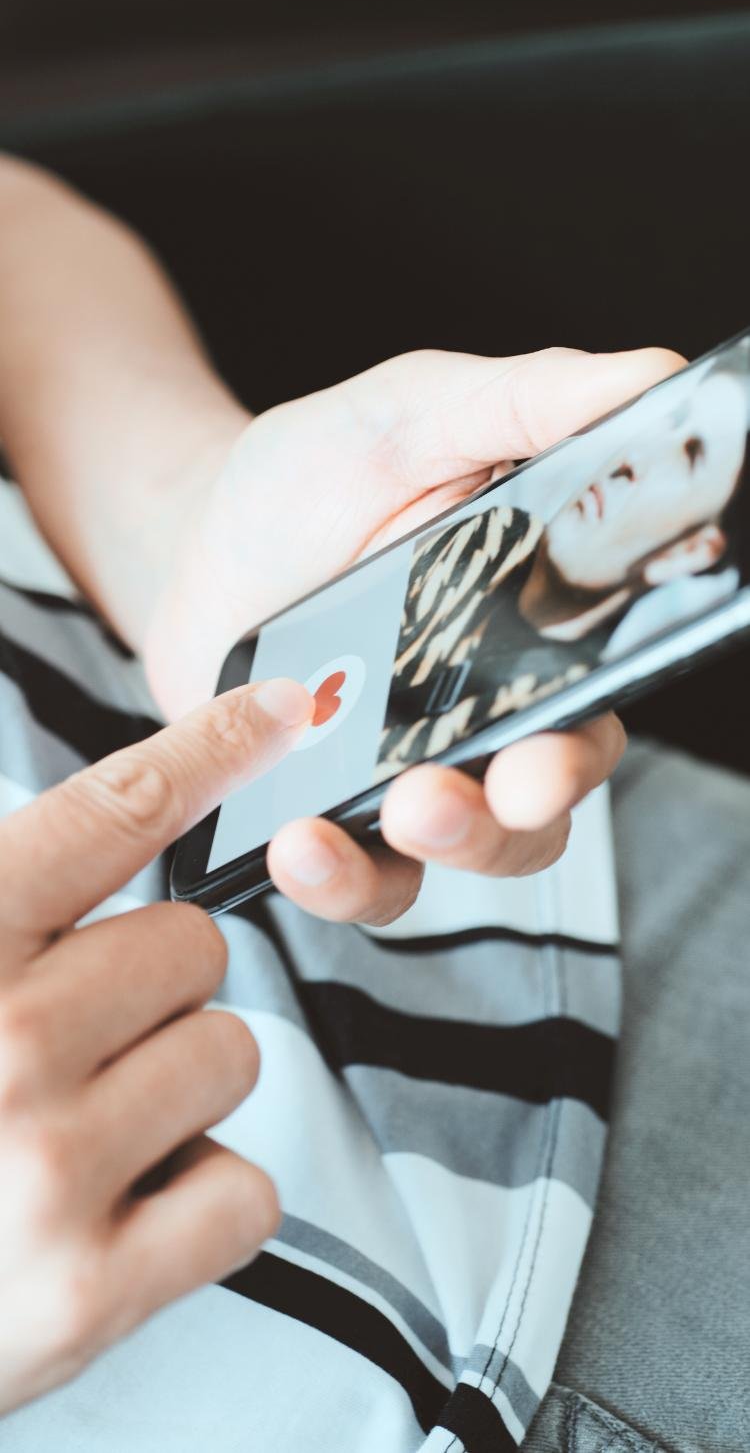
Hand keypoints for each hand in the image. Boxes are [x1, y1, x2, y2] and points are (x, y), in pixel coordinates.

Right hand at [0, 677, 311, 1413]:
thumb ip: (10, 897)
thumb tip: (130, 807)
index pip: (109, 813)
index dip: (209, 746)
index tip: (284, 708)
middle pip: (196, 946)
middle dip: (150, 990)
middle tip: (65, 1047)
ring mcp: (46, 1169)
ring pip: (232, 1057)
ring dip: (173, 1093)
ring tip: (75, 1136)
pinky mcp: (91, 1291)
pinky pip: (244, 1190)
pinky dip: (193, 1203)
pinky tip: (109, 1217)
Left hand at [142, 345, 681, 925]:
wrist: (196, 531)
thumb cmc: (316, 474)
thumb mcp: (416, 414)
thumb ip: (530, 401)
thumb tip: (655, 376)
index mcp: (530, 634)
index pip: (586, 714)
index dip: (574, 754)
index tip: (539, 763)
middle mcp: (482, 716)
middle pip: (533, 811)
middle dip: (501, 823)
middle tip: (447, 801)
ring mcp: (403, 771)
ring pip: (453, 857)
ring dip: (424, 859)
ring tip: (365, 825)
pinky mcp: (328, 806)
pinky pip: (355, 874)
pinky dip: (334, 877)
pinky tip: (295, 846)